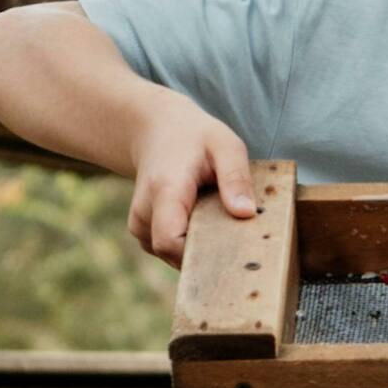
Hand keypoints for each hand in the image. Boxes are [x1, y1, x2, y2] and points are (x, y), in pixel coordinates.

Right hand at [126, 91, 256, 268]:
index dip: (201, 253)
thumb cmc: (196, 137)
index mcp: (164, 190)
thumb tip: (246, 213)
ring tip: (222, 223)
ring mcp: (141, 226)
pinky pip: (171, 252)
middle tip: (239, 241)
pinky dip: (192, 245)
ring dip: (200, 248)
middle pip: (173, 253)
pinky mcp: (146, 233)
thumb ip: (236, 178)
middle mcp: (144, 213)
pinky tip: (207, 224)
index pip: (170, 241)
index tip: (234, 249)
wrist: (159, 131)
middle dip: (208, 254)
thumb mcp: (225, 146)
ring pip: (173, 256)